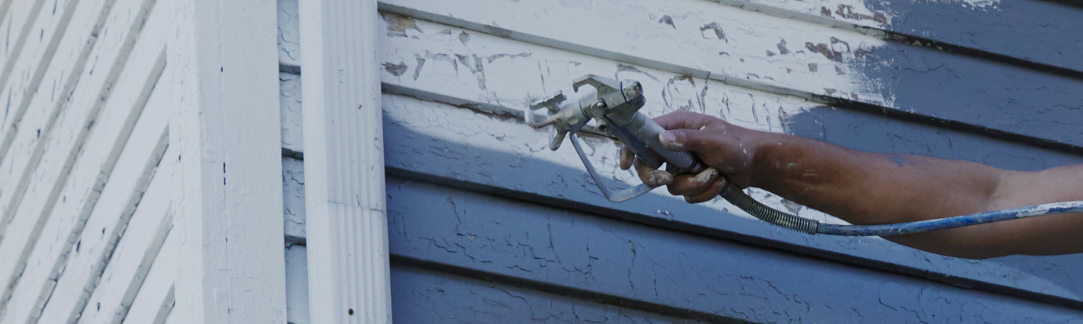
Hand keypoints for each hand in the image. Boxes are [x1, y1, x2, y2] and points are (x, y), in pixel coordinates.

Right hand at [619, 111, 758, 202]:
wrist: (757, 164)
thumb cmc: (739, 144)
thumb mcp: (714, 139)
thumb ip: (688, 139)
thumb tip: (663, 139)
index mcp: (677, 126)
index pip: (643, 135)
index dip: (630, 149)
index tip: (625, 164)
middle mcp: (675, 145)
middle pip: (648, 165)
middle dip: (659, 177)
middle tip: (670, 179)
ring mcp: (682, 164)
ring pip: (670, 185)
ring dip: (694, 184)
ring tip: (714, 175)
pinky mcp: (690, 180)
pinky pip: (686, 195)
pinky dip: (703, 192)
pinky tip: (719, 182)